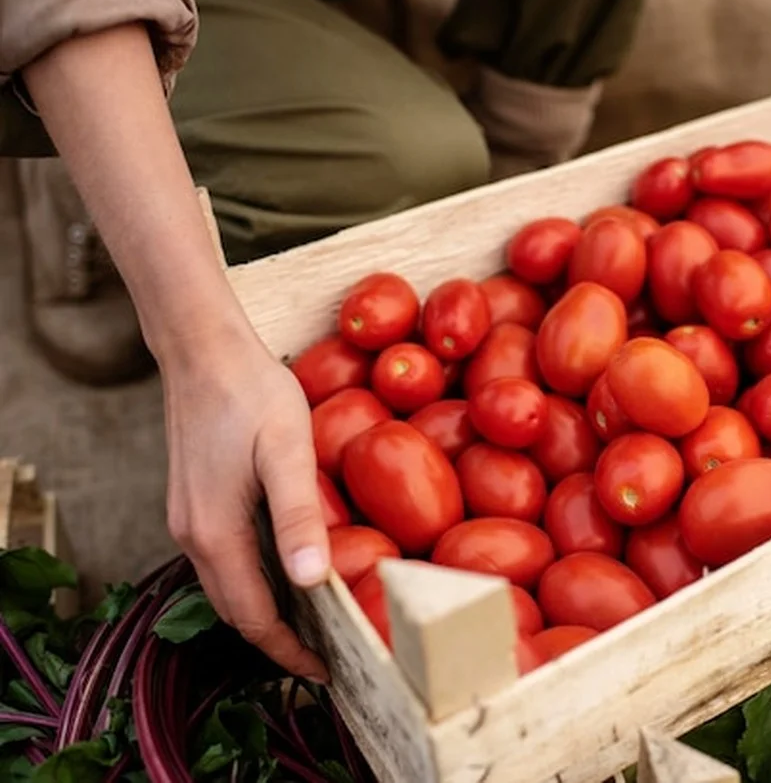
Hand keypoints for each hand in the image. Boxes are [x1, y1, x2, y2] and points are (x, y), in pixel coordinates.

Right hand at [162, 337, 331, 682]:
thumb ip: (298, 516)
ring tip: (319, 620)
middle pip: (236, 609)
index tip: (328, 670)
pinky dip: (258, 578)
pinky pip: (227, 558)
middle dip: (280, 639)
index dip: (289, 650)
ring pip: (229, 585)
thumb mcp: (287, 452)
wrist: (204, 349)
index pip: (251, 616)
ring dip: (269, 610)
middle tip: (331, 653)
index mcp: (215, 533)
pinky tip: (293, 568)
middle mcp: (193, 534)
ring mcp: (190, 518)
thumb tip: (311, 581)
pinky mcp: (197, 501)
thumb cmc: (252, 394)